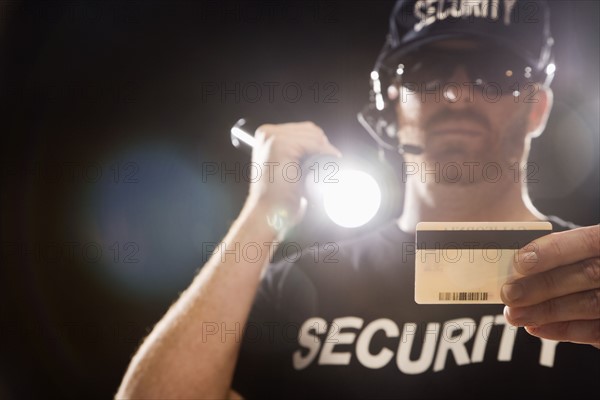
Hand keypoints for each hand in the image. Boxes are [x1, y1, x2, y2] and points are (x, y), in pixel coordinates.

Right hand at [244, 121, 340, 230]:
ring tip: (325, 166)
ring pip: (313, 135)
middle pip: (309, 129)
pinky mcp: (281, 146)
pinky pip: (313, 143)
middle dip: (322, 145)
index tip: (328, 157)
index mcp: (265, 136)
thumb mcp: (285, 169)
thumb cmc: (276, 198)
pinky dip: (324, 152)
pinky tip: (327, 162)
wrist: (267, 214)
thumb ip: (297, 156)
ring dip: (324, 150)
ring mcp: (273, 138)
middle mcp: (266, 134)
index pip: (302, 129)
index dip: (318, 143)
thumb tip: (324, 152)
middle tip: (329, 162)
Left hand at [502, 225, 599, 348]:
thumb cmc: (577, 261)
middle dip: (543, 286)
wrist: (597, 284)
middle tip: (509, 294)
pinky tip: (535, 327)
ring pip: (590, 304)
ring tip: (514, 314)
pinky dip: (563, 330)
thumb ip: (552, 251)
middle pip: (586, 274)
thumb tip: (513, 260)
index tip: (519, 262)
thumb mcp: (572, 248)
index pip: (586, 241)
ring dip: (547, 311)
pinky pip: (595, 330)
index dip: (553, 251)